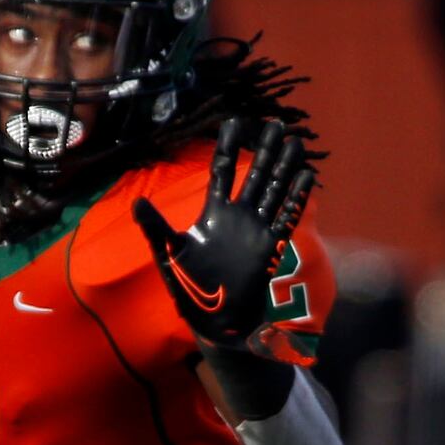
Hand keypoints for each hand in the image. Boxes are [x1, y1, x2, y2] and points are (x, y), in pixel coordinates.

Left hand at [134, 117, 315, 347]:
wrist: (215, 322)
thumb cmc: (189, 289)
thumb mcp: (168, 256)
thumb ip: (156, 229)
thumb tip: (137, 204)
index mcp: (212, 215)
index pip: (221, 172)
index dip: (228, 147)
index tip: (235, 121)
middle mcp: (237, 217)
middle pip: (254, 175)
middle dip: (264, 150)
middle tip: (275, 123)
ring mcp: (257, 230)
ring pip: (274, 191)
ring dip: (284, 167)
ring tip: (294, 142)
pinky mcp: (272, 248)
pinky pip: (287, 217)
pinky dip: (297, 198)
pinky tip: (307, 176)